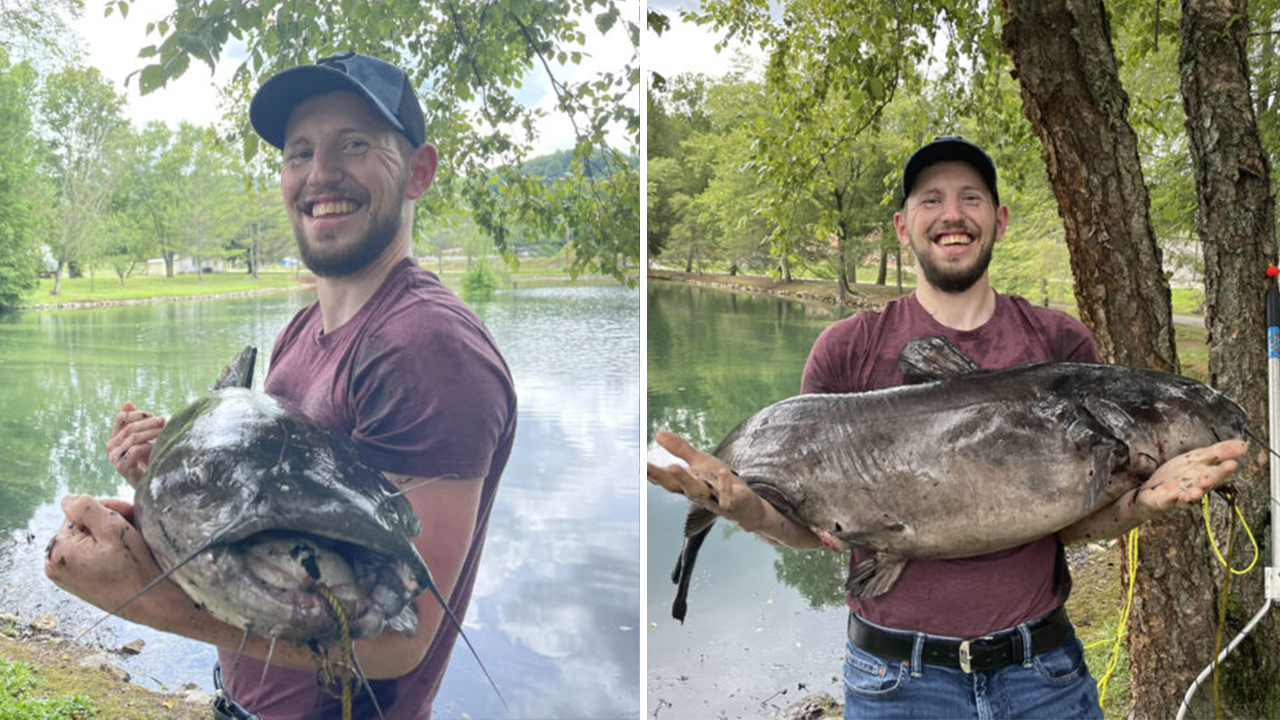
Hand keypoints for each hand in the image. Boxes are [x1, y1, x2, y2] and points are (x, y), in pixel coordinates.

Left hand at [44, 494, 165, 616]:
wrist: (149, 602)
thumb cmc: (134, 567)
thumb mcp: (113, 529)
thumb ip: (87, 509)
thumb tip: (67, 499)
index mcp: (58, 550)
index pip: (78, 512)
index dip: (106, 509)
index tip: (129, 515)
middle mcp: (54, 565)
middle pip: (80, 526)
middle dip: (106, 522)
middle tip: (132, 526)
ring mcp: (63, 576)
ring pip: (85, 539)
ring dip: (107, 535)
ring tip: (129, 543)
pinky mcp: (75, 583)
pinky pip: (87, 554)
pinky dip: (103, 550)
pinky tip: (122, 556)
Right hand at [105, 402, 165, 486]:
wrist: (153, 482)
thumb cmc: (151, 458)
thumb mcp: (146, 437)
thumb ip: (138, 421)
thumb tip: (127, 402)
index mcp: (115, 437)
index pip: (122, 417)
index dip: (138, 414)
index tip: (154, 415)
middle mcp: (111, 446)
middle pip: (130, 427)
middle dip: (150, 423)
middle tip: (164, 422)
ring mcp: (114, 457)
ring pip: (133, 437)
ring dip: (152, 433)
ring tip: (165, 433)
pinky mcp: (121, 467)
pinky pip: (135, 450)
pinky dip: (149, 446)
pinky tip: (158, 447)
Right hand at [647, 431, 768, 531]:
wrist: (745, 506)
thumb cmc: (718, 483)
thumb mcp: (700, 463)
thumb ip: (681, 450)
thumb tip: (658, 434)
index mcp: (686, 483)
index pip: (666, 479)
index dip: (652, 472)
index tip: (640, 464)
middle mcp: (695, 493)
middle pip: (675, 486)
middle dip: (660, 476)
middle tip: (645, 466)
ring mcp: (712, 500)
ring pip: (696, 492)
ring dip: (685, 480)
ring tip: (673, 465)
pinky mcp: (731, 504)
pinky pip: (726, 497)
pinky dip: (724, 485)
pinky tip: (723, 471)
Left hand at [1134, 439, 1247, 514]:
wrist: (1151, 490)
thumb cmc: (1177, 475)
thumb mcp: (1196, 458)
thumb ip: (1219, 453)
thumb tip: (1245, 445)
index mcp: (1203, 477)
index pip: (1216, 474)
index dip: (1223, 470)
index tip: (1232, 464)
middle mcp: (1193, 489)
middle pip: (1203, 486)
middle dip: (1210, 482)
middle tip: (1214, 477)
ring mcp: (1177, 497)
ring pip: (1187, 498)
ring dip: (1193, 495)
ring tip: (1197, 491)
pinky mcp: (1160, 501)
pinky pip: (1165, 502)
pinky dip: (1169, 499)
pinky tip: (1173, 494)